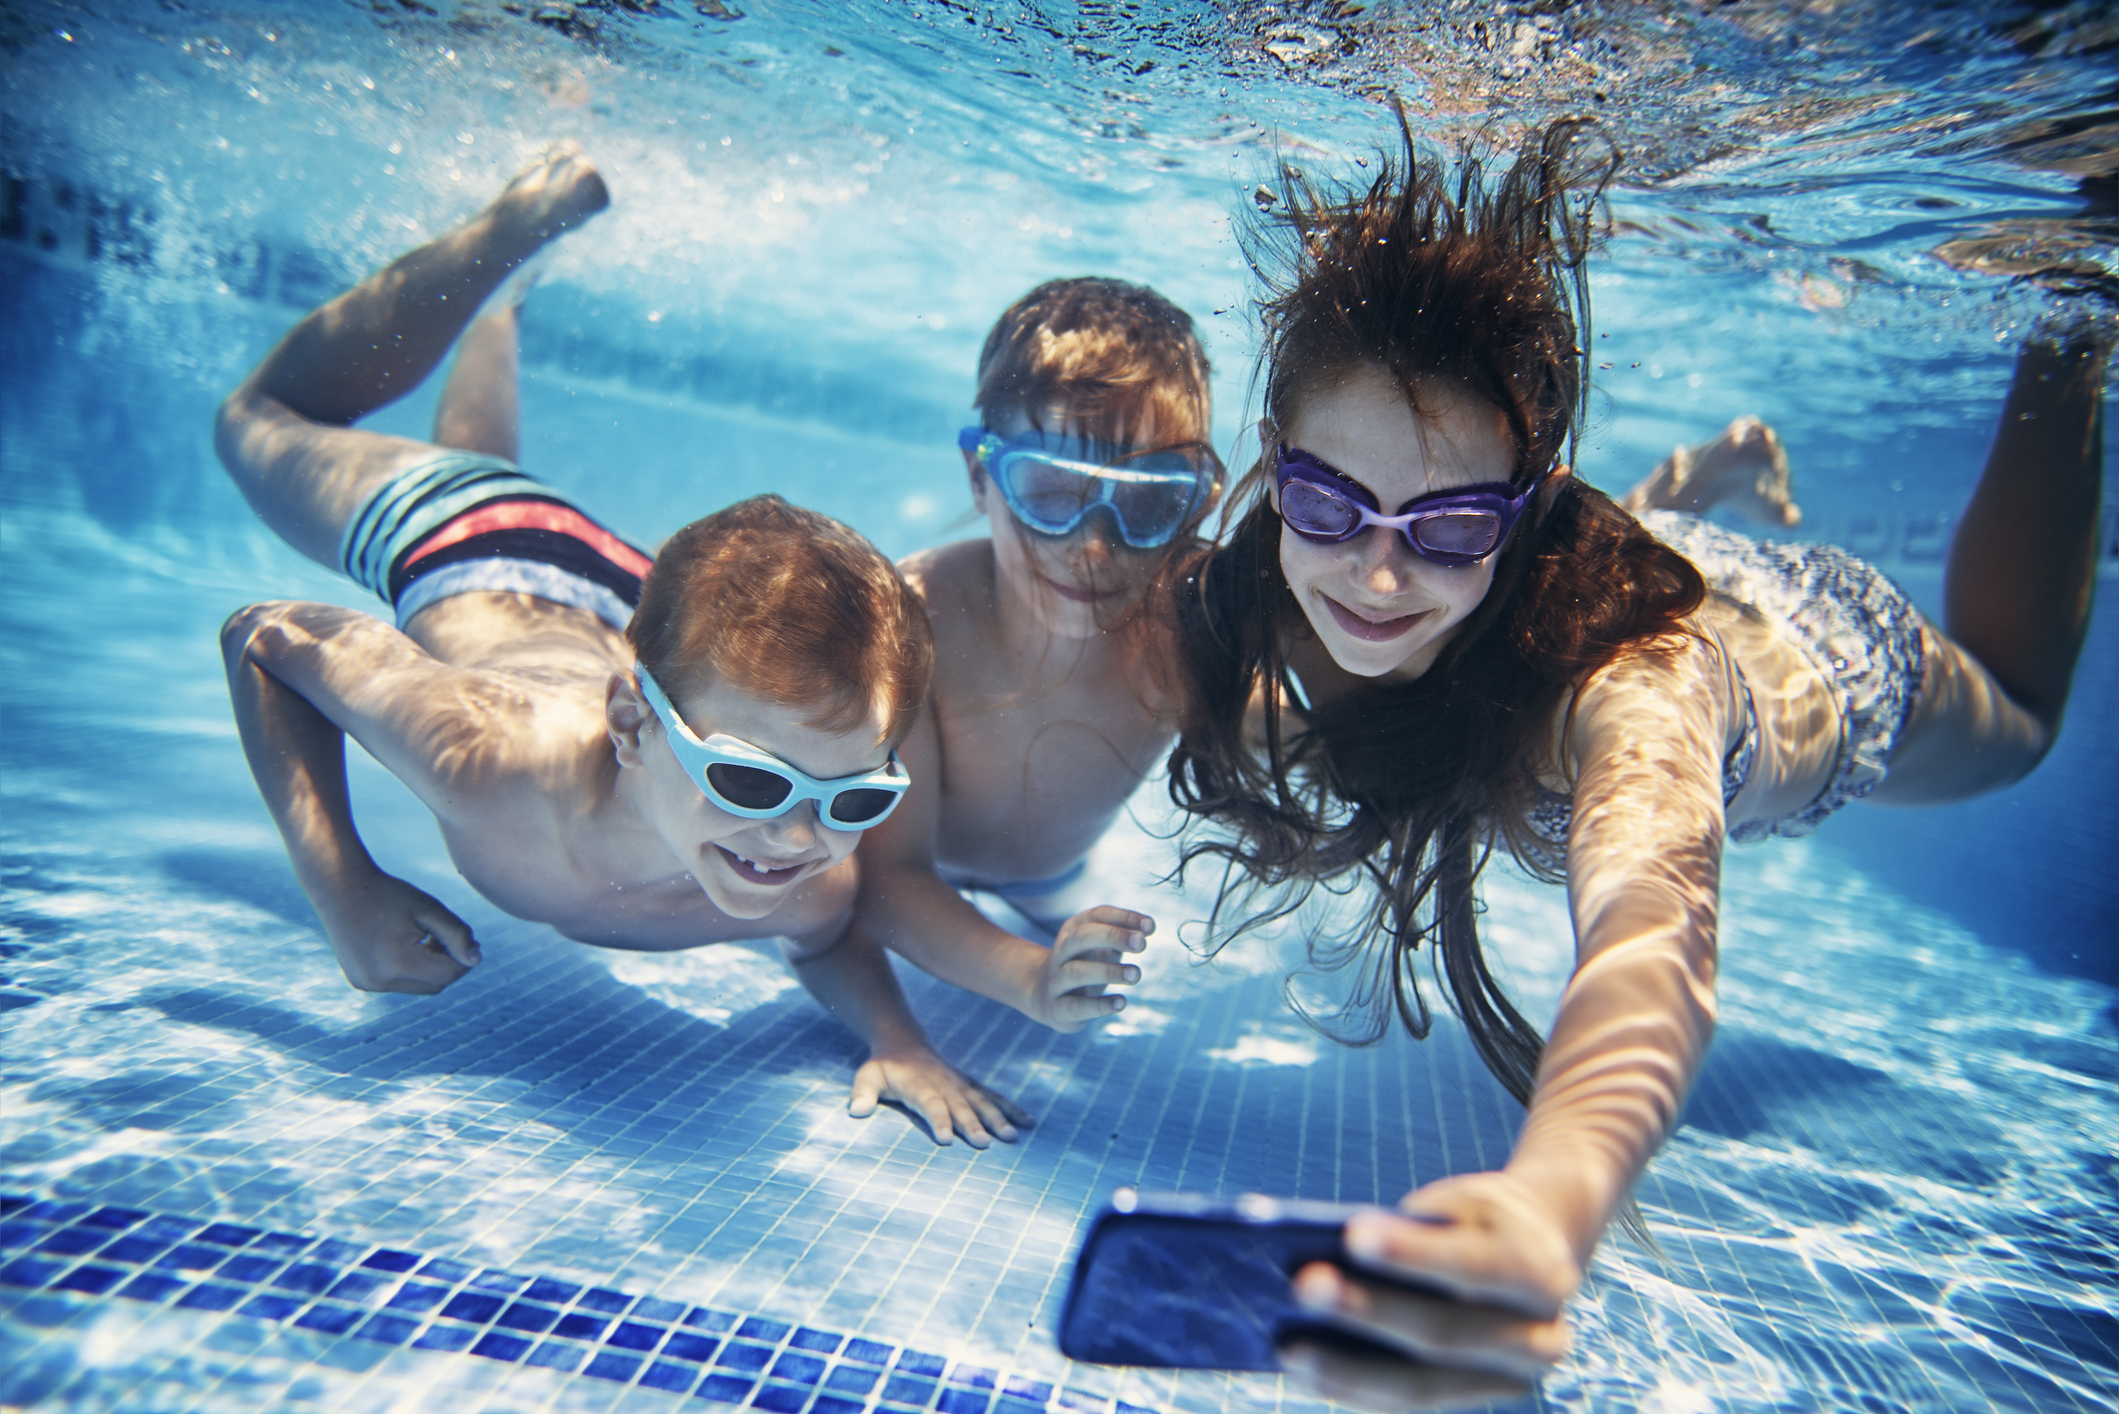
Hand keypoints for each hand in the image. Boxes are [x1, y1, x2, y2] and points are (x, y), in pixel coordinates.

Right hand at [317, 866, 479, 994]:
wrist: (340, 887)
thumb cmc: (389, 894)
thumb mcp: (430, 909)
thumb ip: (457, 935)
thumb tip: (475, 961)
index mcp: (399, 964)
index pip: (449, 974)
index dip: (465, 959)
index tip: (471, 941)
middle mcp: (380, 981)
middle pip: (435, 985)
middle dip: (448, 965)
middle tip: (446, 937)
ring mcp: (367, 984)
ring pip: (418, 986)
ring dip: (429, 968)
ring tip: (424, 937)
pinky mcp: (360, 982)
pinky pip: (398, 983)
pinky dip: (409, 970)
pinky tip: (402, 943)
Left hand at [848, 1048, 1034, 1148]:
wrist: (904, 1042)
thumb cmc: (883, 1067)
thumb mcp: (867, 1075)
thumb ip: (862, 1092)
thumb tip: (856, 1112)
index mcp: (919, 1084)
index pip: (930, 1103)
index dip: (938, 1119)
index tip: (946, 1138)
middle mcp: (944, 1084)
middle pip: (960, 1106)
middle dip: (972, 1125)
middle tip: (984, 1144)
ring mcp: (961, 1085)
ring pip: (982, 1102)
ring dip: (997, 1119)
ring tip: (1011, 1137)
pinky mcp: (971, 1086)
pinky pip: (994, 1097)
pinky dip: (1011, 1109)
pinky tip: (1029, 1123)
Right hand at [1027, 906, 1150, 1032]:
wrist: (1044, 997)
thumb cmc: (1085, 967)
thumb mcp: (1101, 948)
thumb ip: (1122, 939)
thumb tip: (1146, 929)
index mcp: (1073, 930)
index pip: (1098, 915)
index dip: (1124, 918)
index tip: (1150, 927)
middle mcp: (1062, 952)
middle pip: (1082, 937)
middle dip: (1113, 936)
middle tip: (1142, 944)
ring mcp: (1056, 980)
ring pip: (1076, 972)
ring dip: (1108, 972)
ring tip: (1136, 975)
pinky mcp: (1057, 1008)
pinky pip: (1076, 1006)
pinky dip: (1099, 1005)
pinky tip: (1121, 1003)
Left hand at [1280, 1170, 1578, 1410]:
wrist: (1535, 1251)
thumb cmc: (1475, 1219)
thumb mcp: (1459, 1207)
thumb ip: (1413, 1233)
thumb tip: (1323, 1261)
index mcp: (1540, 1271)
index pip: (1475, 1264)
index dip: (1413, 1253)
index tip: (1351, 1234)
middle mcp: (1540, 1337)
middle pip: (1444, 1332)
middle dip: (1368, 1311)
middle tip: (1302, 1286)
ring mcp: (1511, 1380)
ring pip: (1424, 1385)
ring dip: (1350, 1369)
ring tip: (1290, 1348)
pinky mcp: (1476, 1401)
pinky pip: (1411, 1406)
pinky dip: (1356, 1389)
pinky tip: (1308, 1372)